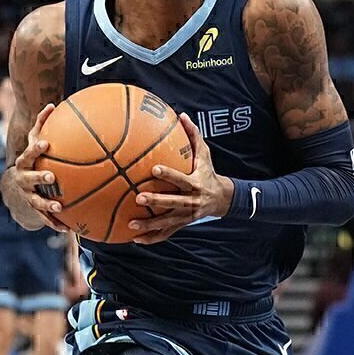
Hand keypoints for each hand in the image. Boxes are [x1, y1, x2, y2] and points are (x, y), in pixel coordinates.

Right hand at [1, 103, 68, 231]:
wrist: (14, 192)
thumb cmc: (31, 162)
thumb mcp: (33, 146)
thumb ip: (41, 126)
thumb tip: (53, 104)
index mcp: (25, 163)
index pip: (28, 153)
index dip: (35, 148)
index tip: (46, 143)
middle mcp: (23, 180)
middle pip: (29, 178)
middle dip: (39, 177)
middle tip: (51, 176)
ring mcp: (27, 197)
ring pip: (36, 202)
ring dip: (47, 205)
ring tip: (59, 207)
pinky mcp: (33, 212)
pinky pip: (45, 220)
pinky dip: (56, 224)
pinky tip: (68, 230)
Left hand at [129, 115, 231, 245]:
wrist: (222, 198)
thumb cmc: (208, 172)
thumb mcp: (205, 154)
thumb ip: (194, 135)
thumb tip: (182, 115)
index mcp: (195, 183)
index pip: (181, 179)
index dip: (169, 175)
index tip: (153, 170)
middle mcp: (191, 201)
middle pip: (172, 202)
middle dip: (156, 201)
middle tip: (138, 197)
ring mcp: (186, 216)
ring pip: (167, 222)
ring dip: (149, 225)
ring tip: (131, 224)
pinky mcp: (182, 224)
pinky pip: (166, 233)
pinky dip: (152, 238)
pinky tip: (135, 239)